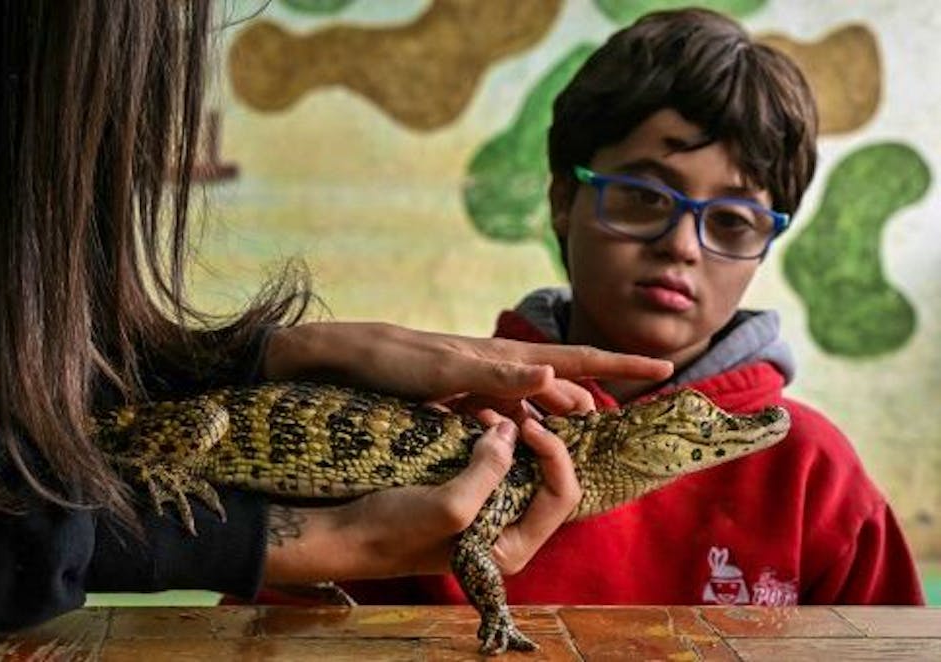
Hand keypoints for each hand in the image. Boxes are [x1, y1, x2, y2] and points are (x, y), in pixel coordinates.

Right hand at [261, 413, 580, 583]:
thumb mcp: (449, 506)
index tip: (527, 425)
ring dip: (510, 435)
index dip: (554, 456)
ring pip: (521, 466)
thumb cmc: (394, 531)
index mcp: (514, 547)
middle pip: (546, 478)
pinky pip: (492, 462)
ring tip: (485, 412)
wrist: (345, 534)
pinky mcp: (465, 495)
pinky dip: (487, 438)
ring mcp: (486, 513)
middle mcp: (507, 532)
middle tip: (506, 413)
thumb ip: (489, 471)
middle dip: (534, 440)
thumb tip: (514, 431)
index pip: (561, 496)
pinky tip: (471, 416)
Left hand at [262, 321, 671, 413]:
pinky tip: (515, 432)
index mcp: (499, 357)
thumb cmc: (385, 361)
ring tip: (579, 425)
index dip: (618, 364)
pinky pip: (499, 407)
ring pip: (529, 395)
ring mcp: (473, 378)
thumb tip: (555, 374)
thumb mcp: (438, 371)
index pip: (573, 358)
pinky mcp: (452, 393)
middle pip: (558, 377)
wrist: (335, 355)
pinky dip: (517, 419)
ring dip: (555, 408)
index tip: (664, 364)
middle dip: (593, 389)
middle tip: (625, 407)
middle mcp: (493, 365)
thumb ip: (494, 375)